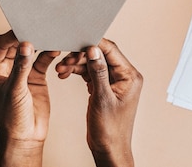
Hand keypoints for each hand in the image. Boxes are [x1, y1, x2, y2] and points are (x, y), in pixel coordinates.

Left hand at [0, 30, 59, 166]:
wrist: (26, 138)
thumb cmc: (11, 119)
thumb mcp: (15, 90)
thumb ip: (21, 67)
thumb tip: (25, 45)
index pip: (0, 45)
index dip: (11, 36)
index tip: (24, 28)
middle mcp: (5, 68)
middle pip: (15, 45)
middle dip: (27, 36)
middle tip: (38, 27)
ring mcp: (21, 72)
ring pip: (30, 51)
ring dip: (40, 44)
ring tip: (49, 35)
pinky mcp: (35, 77)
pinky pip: (42, 60)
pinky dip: (49, 54)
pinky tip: (56, 49)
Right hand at [56, 39, 142, 166]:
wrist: (108, 149)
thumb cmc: (110, 130)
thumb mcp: (102, 98)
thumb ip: (98, 72)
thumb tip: (93, 49)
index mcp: (130, 76)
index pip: (110, 50)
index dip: (92, 45)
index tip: (75, 43)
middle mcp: (124, 76)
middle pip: (100, 55)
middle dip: (80, 56)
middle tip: (65, 61)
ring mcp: (114, 81)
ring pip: (93, 63)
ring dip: (76, 64)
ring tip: (61, 69)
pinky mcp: (104, 87)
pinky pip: (90, 73)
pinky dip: (77, 72)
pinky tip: (65, 74)